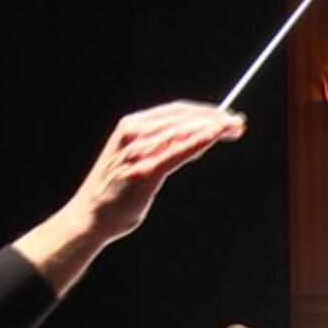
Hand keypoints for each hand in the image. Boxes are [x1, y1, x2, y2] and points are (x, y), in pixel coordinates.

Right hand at [68, 101, 245, 241]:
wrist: (90, 216)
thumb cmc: (116, 192)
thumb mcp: (138, 159)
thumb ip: (164, 148)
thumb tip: (199, 140)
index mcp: (130, 125)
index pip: (175, 111)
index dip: (204, 111)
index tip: (225, 117)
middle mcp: (133, 134)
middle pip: (183, 118)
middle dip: (214, 118)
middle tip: (238, 123)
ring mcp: (138, 152)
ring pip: (183, 131)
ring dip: (213, 128)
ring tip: (234, 130)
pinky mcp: (144, 172)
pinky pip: (178, 151)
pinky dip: (200, 140)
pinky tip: (216, 136)